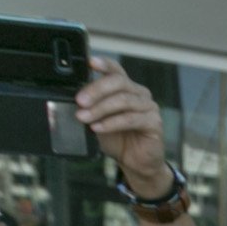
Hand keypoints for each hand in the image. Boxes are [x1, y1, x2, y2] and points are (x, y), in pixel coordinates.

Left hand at [77, 57, 170, 190]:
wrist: (135, 162)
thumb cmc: (117, 139)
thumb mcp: (97, 119)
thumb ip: (89, 107)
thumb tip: (72, 100)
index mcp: (126, 87)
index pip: (115, 70)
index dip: (104, 64)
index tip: (89, 63)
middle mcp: (139, 93)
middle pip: (118, 82)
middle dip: (96, 90)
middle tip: (79, 101)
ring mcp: (149, 107)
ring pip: (124, 100)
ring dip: (100, 109)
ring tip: (84, 118)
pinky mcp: (155, 123)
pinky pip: (131, 119)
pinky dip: (111, 123)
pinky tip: (98, 128)